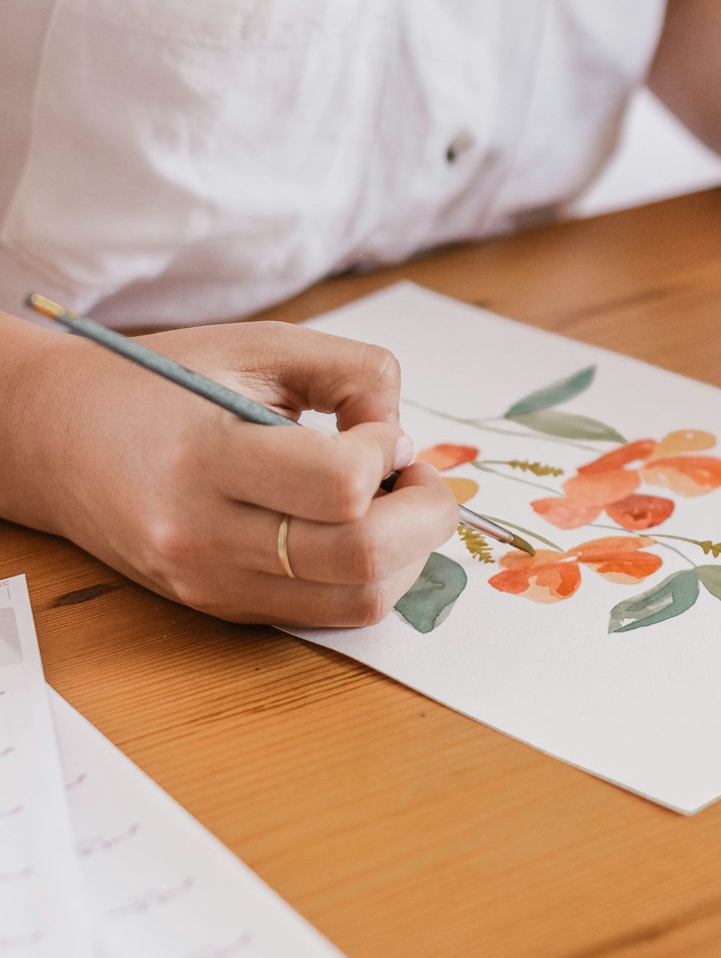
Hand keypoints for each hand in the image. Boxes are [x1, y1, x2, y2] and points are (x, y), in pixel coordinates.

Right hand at [22, 320, 457, 624]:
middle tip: (420, 476)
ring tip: (394, 503)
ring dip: (407, 554)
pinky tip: (358, 528)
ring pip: (358, 602)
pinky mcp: (223, 608)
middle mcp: (205, 537)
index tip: (378, 429)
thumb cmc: (160, 382)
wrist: (58, 441)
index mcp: (204, 457)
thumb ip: (352, 374)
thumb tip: (405, 447)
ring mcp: (214, 584)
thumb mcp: (257, 344)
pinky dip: (369, 575)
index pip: (339, 486)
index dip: (385, 454)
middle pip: (363, 558)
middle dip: (425, 515)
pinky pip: (328, 613)